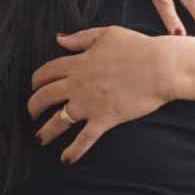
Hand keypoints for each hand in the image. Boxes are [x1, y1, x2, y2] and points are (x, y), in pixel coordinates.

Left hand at [29, 27, 176, 162]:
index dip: (36, 80)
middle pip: (44, 97)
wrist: (161, 66)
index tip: (34, 85)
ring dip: (45, 132)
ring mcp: (89, 104)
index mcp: (78, 63)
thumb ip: (80, 38)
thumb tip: (59, 39)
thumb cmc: (137, 47)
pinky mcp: (105, 119)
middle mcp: (78, 85)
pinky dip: (73, 151)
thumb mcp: (106, 34)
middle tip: (32, 113)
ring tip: (40, 138)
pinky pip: (84, 139)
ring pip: (57, 121)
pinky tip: (65, 160)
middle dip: (33, 106)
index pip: (46, 72)